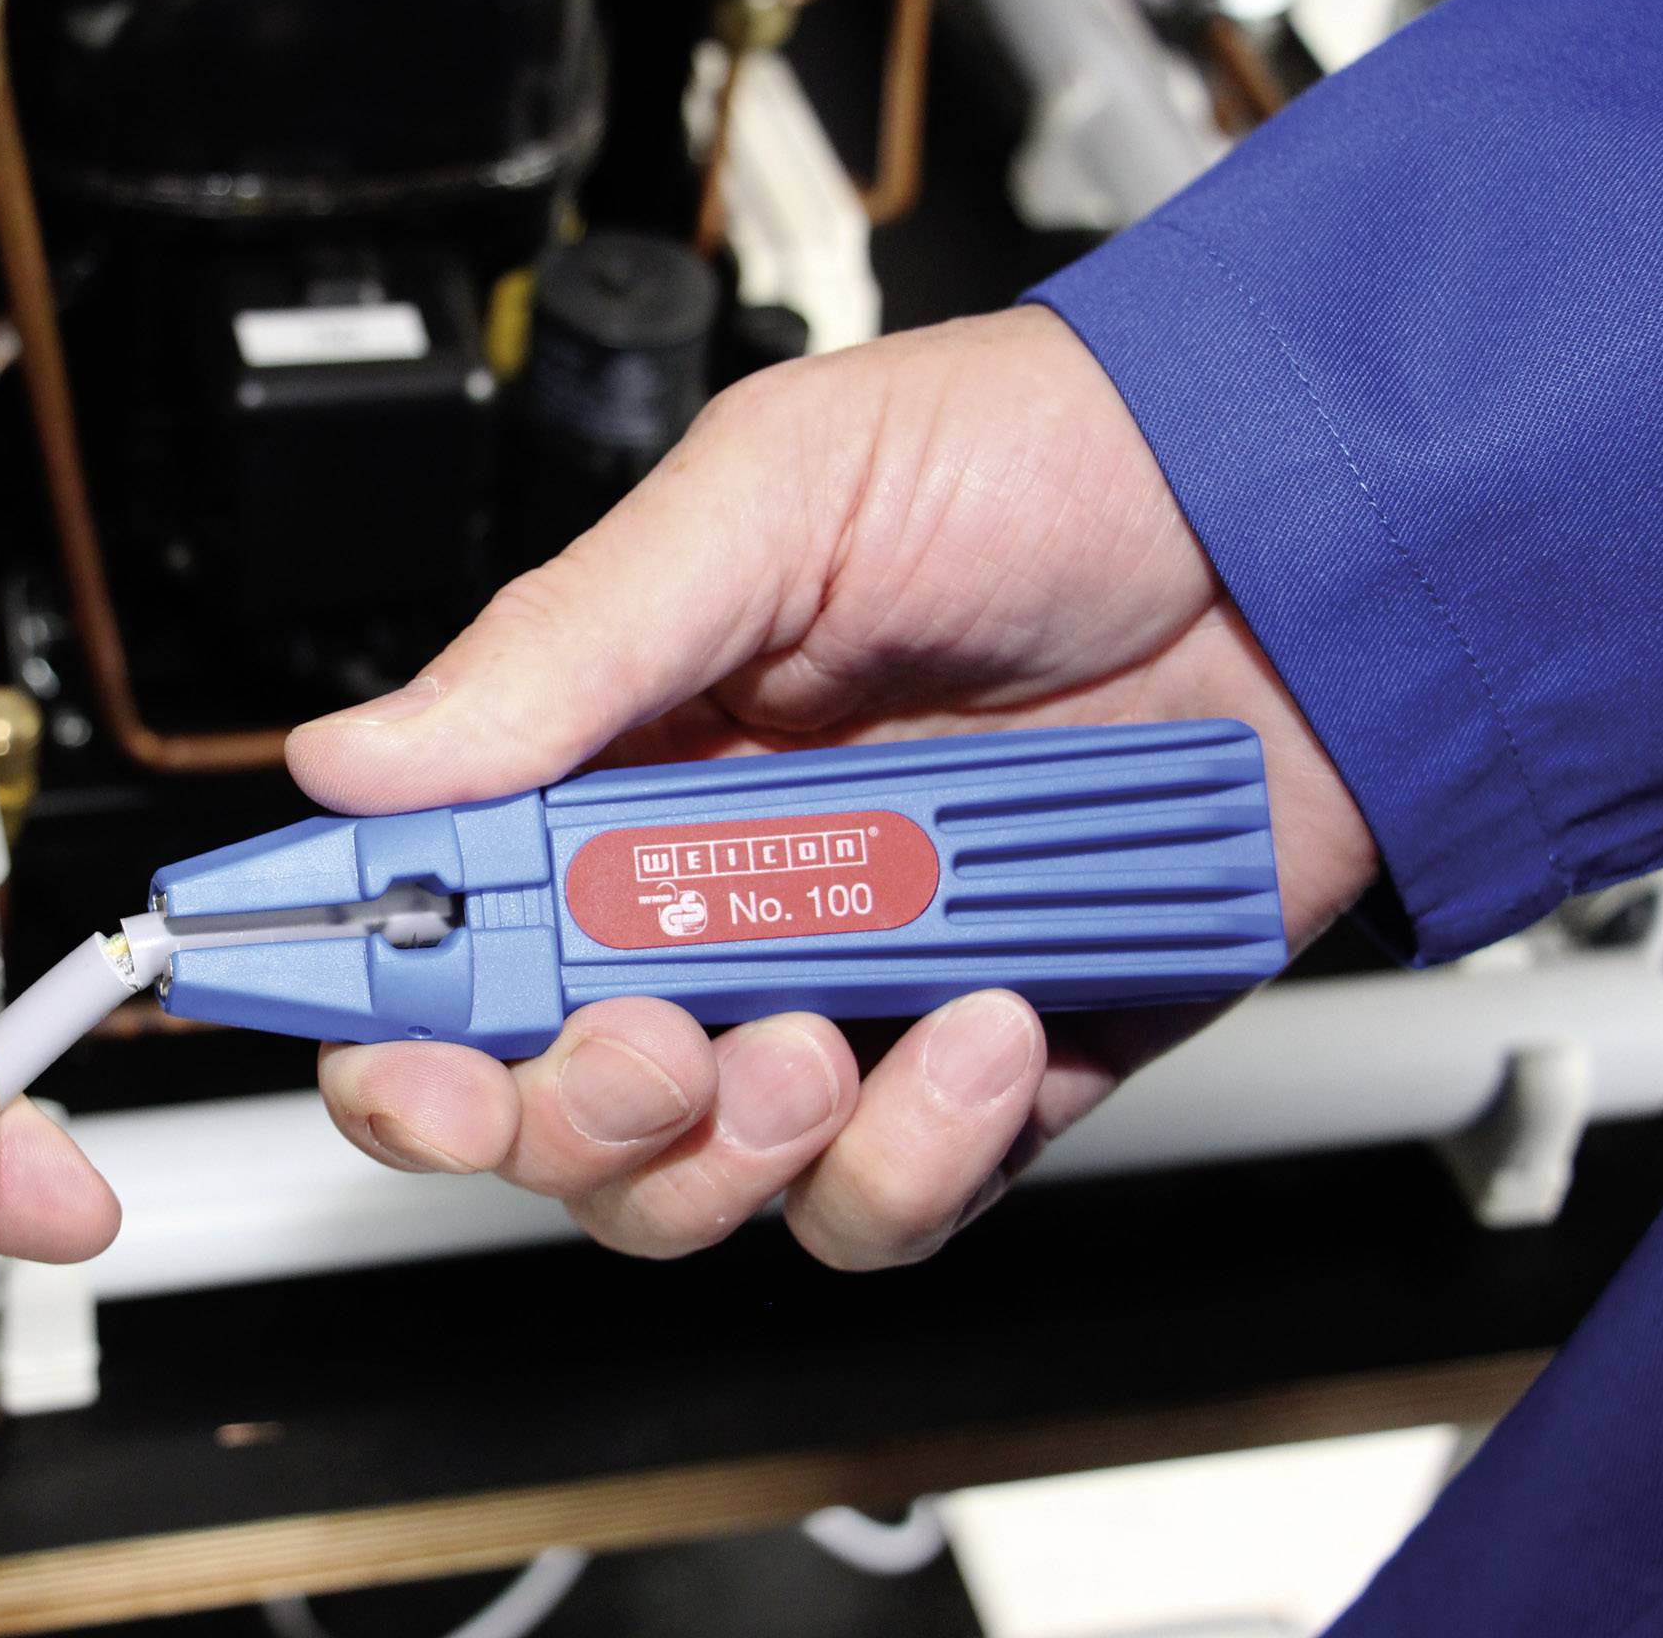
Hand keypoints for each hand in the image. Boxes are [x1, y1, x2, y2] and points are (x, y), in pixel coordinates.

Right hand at [288, 306, 1378, 1269]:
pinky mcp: (983, 1071)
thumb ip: (563, 648)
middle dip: (570, 1115)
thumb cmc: (1041, 462)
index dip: (389, 1017)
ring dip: (734, 1148)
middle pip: (550, 1103)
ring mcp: (846, 996)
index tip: (397, 1058)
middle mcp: (711, 900)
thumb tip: (357, 758)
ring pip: (701, 1187)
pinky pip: (889, 1200)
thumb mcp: (775, 503)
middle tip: (645, 1047)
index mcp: (618, 763)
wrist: (1306, 521)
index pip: (444, 930)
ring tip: (817, 1034)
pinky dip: (915, 1153)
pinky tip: (982, 1026)